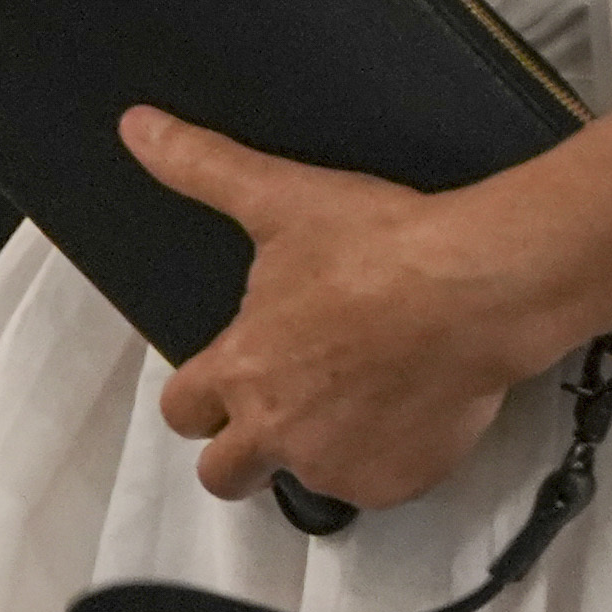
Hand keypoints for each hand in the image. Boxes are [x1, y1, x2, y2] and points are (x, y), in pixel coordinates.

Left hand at [128, 111, 566, 508]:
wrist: (475, 288)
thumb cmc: (376, 244)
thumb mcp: (281, 198)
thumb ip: (201, 168)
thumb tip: (135, 126)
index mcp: (239, 370)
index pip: (182, 411)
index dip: (202, 395)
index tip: (236, 374)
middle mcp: (275, 433)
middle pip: (225, 475)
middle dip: (244, 447)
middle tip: (292, 400)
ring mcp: (335, 466)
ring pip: (307, 474)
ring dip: (323, 444)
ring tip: (369, 388)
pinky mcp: (393, 485)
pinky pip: (375, 483)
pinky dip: (387, 455)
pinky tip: (413, 404)